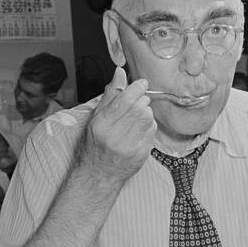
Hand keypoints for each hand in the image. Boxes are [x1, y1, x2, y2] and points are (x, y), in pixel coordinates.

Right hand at [76, 66, 156, 181]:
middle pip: (139, 108)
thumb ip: (110, 95)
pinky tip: (141, 126)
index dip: (136, 89)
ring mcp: (129, 148)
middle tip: (140, 99)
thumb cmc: (96, 144)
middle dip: (142, 99)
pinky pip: (152, 131)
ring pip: (148, 118)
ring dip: (146, 111)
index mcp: (101, 126)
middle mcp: (114, 137)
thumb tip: (120, 72)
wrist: (99, 174)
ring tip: (139, 113)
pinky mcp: (141, 155)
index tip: (142, 83)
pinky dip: (149, 124)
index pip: (124, 101)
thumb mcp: (96, 118)